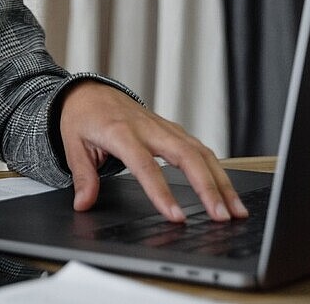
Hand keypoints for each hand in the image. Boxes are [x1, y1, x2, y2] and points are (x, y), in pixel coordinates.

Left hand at [58, 81, 248, 222]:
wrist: (88, 92)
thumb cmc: (82, 117)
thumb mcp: (73, 144)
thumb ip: (82, 175)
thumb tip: (83, 204)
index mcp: (120, 132)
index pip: (145, 166)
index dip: (161, 192)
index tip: (176, 216)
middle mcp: (147, 128)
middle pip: (186, 156)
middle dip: (207, 187)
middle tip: (221, 216)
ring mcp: (163, 127)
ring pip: (200, 151)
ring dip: (221, 181)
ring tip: (236, 210)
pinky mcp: (172, 130)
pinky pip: (199, 148)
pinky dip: (216, 169)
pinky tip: (227, 190)